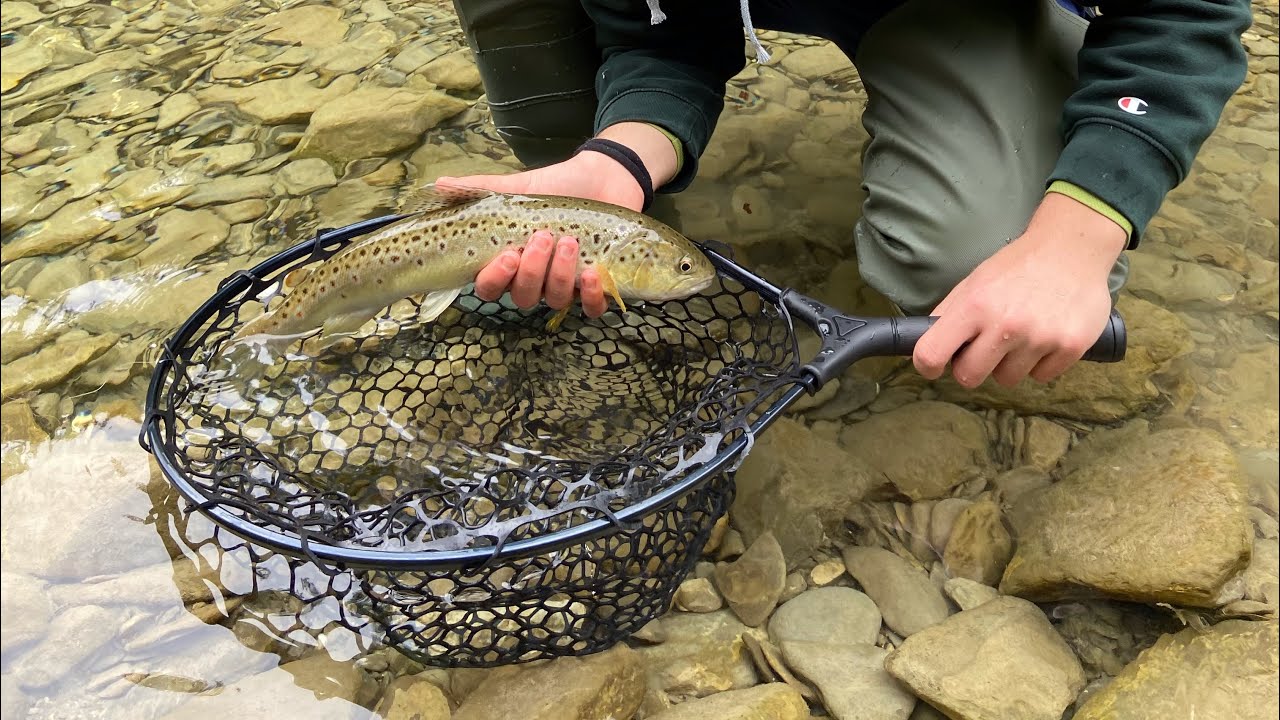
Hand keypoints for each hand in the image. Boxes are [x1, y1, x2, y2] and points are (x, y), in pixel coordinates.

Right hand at [435, 122, 678, 317]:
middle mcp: (535, 280)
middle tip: (544, 238)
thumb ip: (479, 190)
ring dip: (560, 275)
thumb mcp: (517, 187)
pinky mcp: (598, 287)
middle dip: (532, 271)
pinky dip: (590, 296)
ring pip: (555, 300)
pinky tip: (591, 274)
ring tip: (570, 243)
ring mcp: (566, 286)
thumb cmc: (555, 188)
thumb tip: (438, 184)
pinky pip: (591, 309)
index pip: (490, 288)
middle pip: (523, 297)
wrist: (603, 178)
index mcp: (510, 263)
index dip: (495, 280)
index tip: (507, 255)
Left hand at [913, 192, 1127, 387]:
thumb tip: (925, 345)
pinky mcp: (1070, 347)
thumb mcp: (975, 281)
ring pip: (1007, 379)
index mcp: (974, 306)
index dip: (928, 365)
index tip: (935, 366)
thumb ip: (948, 313)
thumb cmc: (1018, 266)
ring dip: (1010, 363)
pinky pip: (1042, 376)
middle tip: (986, 346)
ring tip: (1022, 334)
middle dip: (973, 366)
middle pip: (969, 377)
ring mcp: (1040, 338)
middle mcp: (1006, 325)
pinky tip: (1046, 335)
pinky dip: (1041, 362)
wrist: (1073, 247)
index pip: (931, 354)